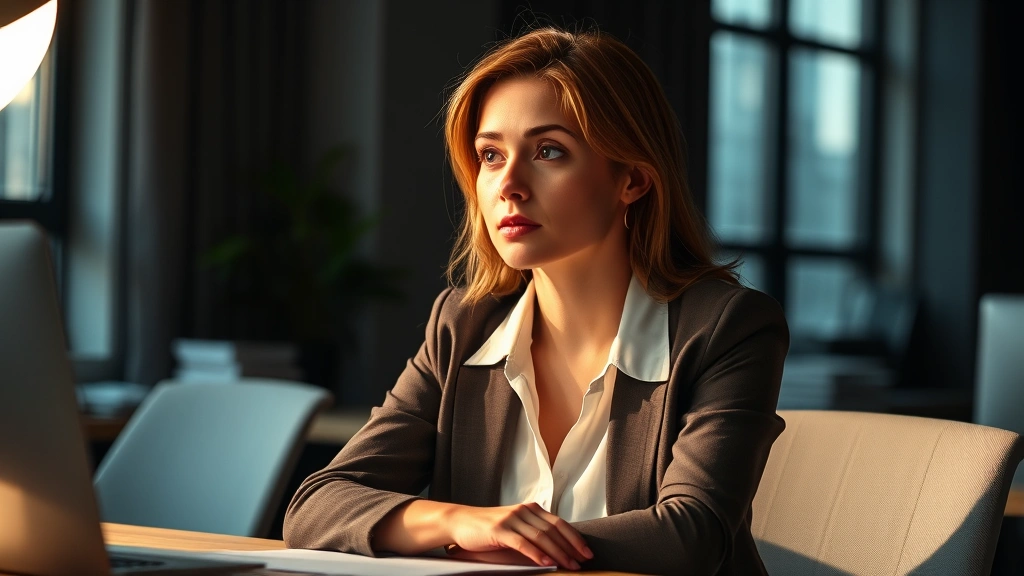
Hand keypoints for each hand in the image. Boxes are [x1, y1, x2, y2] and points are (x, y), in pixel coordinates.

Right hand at [446, 502, 592, 569]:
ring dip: (558, 553)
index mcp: (530, 508)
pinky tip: (546, 563)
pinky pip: (523, 543)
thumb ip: (532, 531)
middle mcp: (523, 511)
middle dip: (571, 547)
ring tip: (569, 566)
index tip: (586, 551)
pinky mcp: (499, 530)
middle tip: (583, 561)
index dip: (574, 537)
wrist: (460, 521)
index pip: (559, 523)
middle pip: (554, 530)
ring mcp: (511, 519)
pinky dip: (537, 554)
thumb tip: (555, 547)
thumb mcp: (514, 525)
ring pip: (541, 537)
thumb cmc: (488, 527)